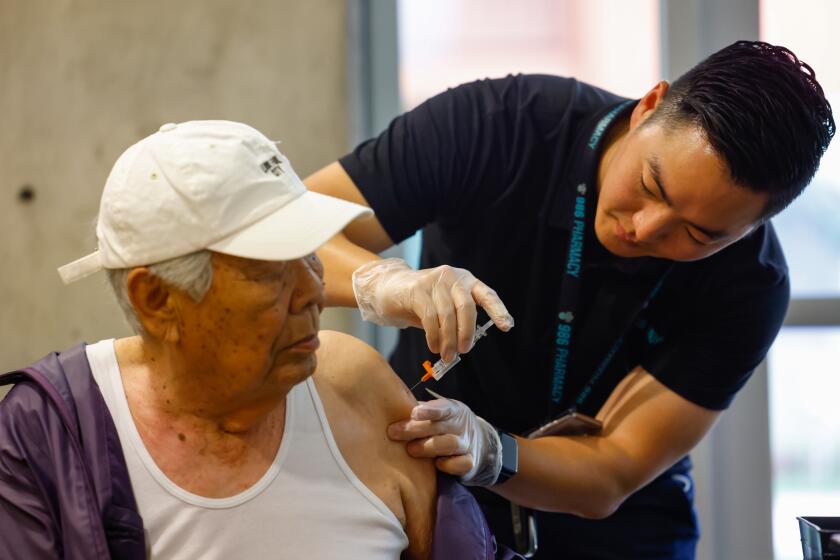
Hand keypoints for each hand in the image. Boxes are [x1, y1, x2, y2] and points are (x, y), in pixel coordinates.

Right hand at [352, 258, 513, 361]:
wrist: (388, 288)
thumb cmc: (421, 303)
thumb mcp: (444, 308)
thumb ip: (457, 320)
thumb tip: (466, 343)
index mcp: (465, 281)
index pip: (487, 294)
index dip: (498, 310)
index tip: (506, 326)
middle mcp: (452, 277)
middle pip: (466, 307)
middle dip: (466, 333)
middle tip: (463, 351)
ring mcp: (434, 281)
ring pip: (447, 316)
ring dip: (448, 340)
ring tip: (446, 355)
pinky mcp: (417, 290)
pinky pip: (430, 318)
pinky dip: (434, 336)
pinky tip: (433, 346)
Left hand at [387, 396, 501, 486]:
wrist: (480, 444)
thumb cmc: (446, 426)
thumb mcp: (438, 415)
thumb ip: (419, 412)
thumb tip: (388, 408)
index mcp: (453, 410)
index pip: (442, 407)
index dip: (429, 410)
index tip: (414, 413)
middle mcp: (461, 425)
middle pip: (440, 426)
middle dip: (415, 429)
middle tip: (394, 433)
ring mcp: (467, 444)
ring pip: (450, 444)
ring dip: (428, 447)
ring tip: (410, 450)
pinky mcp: (470, 462)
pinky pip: (462, 464)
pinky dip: (449, 464)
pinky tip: (437, 464)